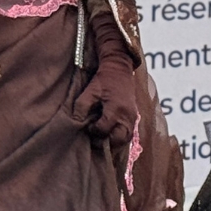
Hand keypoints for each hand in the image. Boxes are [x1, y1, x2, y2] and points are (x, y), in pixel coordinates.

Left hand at [71, 9, 138, 145]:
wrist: (119, 69)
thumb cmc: (103, 79)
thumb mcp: (90, 90)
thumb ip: (82, 106)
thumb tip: (76, 121)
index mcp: (115, 109)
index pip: (104, 129)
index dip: (94, 130)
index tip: (88, 126)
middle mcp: (127, 116)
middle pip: (118, 140)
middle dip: (105, 141)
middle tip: (96, 136)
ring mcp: (132, 117)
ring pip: (125, 139)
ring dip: (114, 141)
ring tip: (103, 136)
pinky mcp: (134, 117)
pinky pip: (128, 134)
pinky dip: (120, 137)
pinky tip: (111, 134)